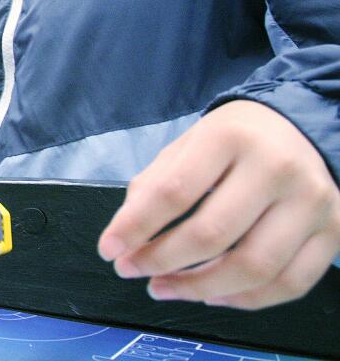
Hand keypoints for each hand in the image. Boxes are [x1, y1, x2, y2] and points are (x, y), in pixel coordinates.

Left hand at [98, 100, 339, 308]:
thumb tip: (125, 238)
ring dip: (199, 288)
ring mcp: (312, 202)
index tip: (109, 249)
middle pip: (213, 235)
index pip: (174, 191)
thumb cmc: (233, 141)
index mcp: (230, 137)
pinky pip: (290, 283)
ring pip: (253, 268)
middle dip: (161, 261)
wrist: (300, 127)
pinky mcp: (334, 231)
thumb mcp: (188, 145)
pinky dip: (246, 300)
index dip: (135, 227)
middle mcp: (277, 168)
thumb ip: (154, 185)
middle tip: (131, 270)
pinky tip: (212, 294)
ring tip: (163, 287)